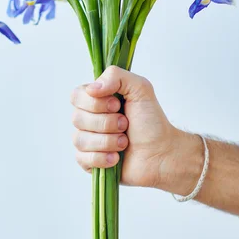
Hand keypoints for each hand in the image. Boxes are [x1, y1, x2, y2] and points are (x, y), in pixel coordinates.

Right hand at [71, 66, 179, 187]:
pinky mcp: (88, 161)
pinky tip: (116, 157)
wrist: (161, 153)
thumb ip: (116, 76)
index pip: (77, 96)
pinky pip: (82, 158)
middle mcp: (88, 119)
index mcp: (96, 100)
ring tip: (124, 142)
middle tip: (125, 124)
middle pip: (77, 118)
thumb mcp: (140, 88)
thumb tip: (92, 89)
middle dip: (106, 123)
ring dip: (107, 141)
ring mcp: (87, 141)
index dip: (96, 103)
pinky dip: (102, 158)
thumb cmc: (151, 122)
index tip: (117, 106)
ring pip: (80, 139)